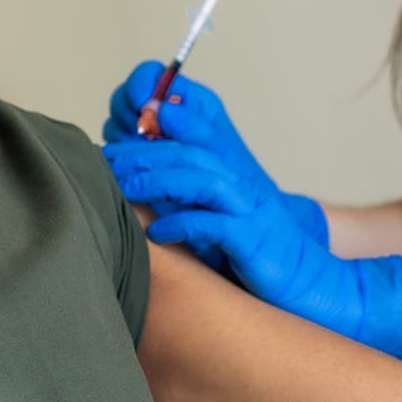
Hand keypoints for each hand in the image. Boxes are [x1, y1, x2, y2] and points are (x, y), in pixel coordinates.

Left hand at [102, 61, 327, 246]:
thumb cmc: (242, 240)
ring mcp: (244, 205)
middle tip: (105, 161)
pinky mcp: (249, 236)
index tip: (112, 136)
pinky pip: (212, 224)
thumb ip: (177, 184)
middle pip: (184, 152)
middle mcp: (235, 177)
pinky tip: (156, 233)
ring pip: (198, 180)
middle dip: (140, 154)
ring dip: (157, 183)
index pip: (184, 132)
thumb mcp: (209, 207)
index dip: (148, 128)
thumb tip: (127, 174)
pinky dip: (182, 225)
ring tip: (124, 191)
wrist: (296, 273)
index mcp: (224, 164)